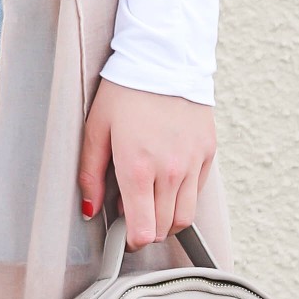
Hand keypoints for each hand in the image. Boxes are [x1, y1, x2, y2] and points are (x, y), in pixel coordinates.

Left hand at [76, 79, 215, 250]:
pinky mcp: (208, 151)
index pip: (144, 230)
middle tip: (134, 214)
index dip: (132, 240)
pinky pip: (198, 190)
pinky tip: (168, 179)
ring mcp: (192, 162)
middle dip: (148, 229)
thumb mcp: (95, 130)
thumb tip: (91, 209)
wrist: (163, 58)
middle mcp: (170, 171)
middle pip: (165, 227)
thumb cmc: (124, 92)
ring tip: (152, 199)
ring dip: (168, 218)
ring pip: (186, 215)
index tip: (125, 235)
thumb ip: (91, 174)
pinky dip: (184, 194)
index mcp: (138, 168)